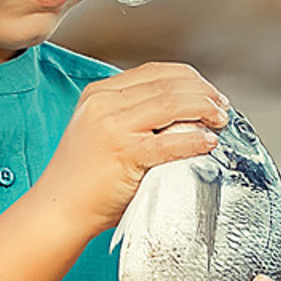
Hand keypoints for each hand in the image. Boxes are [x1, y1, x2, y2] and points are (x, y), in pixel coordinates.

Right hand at [31, 62, 228, 237]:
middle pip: (167, 84)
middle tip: (222, 105)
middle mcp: (104, 104)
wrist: (59, 208)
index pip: (154, 72)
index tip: (207, 90)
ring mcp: (112, 127)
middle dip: (202, 92)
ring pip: (172, 104)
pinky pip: (170, 141)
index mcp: (99, 94)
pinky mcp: (124, 153)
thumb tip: (179, 114)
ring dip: (204, 109)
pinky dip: (195, 139)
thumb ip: (132, 116)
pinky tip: (208, 142)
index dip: (188, 78)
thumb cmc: (82, 179)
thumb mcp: (101, 131)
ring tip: (220, 119)